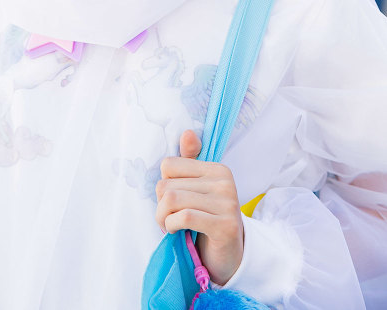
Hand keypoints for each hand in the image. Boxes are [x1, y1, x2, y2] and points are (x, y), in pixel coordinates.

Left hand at [155, 129, 243, 285]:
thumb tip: (187, 132)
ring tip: (169, 225)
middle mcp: (225, 182)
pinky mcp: (225, 225)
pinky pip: (184, 217)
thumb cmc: (206, 219)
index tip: (172, 201)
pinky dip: (172, 225)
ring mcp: (228, 203)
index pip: (169, 165)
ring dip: (162, 217)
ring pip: (171, 200)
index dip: (164, 184)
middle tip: (168, 218)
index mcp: (217, 169)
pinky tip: (175, 231)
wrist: (229, 256)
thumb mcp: (196, 190)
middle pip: (166, 184)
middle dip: (160, 206)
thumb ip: (189, 162)